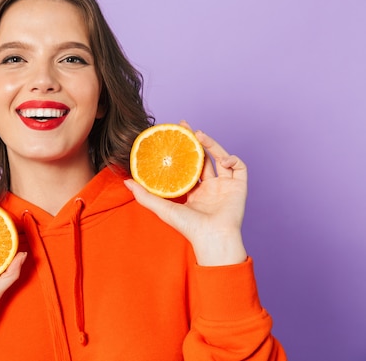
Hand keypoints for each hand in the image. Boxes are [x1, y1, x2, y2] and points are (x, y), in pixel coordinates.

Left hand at [125, 122, 247, 265]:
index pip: (187, 166)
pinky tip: (223, 158)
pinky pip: (240, 167)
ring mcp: (225, 186)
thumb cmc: (188, 228)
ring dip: (212, 144)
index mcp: (193, 192)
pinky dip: (233, 159)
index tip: (172, 136)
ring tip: (199, 135)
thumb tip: (126, 181)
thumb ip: (144, 195)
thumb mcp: (162, 208)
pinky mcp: (239, 187)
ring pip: (220, 158)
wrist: (213, 238)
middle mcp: (210, 187)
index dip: (181, 151)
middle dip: (195, 140)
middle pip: (203, 158)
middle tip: (184, 126)